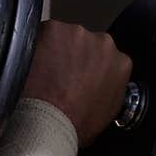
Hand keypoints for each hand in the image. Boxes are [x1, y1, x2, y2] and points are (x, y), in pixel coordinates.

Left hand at [23, 21, 132, 147]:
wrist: (49, 124)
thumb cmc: (74, 126)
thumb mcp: (106, 116)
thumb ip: (109, 93)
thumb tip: (101, 91)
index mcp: (121, 65)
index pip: (107, 59)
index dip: (91, 68)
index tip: (80, 77)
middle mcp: (104, 44)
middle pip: (87, 44)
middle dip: (74, 57)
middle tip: (60, 78)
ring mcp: (78, 34)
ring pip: (65, 37)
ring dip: (56, 51)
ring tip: (45, 75)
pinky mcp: (53, 29)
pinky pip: (43, 33)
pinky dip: (37, 47)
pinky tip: (33, 68)